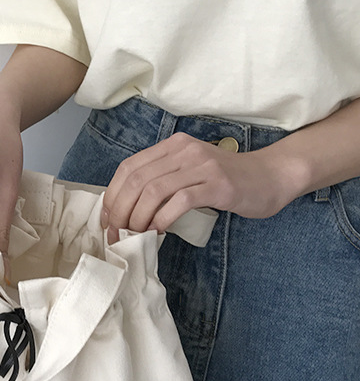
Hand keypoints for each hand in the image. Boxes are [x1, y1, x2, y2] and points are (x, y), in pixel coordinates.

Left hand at [101, 132, 291, 242]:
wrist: (272, 176)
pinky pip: (180, 200)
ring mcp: (202, 166)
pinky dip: (162, 218)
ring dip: (138, 217)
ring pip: (154, 190)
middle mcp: (184, 151)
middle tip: (117, 233)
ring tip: (135, 235)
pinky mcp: (218, 185)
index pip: (129, 167)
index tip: (108, 219)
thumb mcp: (189, 172)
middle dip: (120, 210)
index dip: (113, 195)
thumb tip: (127, 208)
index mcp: (172, 146)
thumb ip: (163, 180)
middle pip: (136, 180)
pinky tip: (159, 231)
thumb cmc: (227, 180)